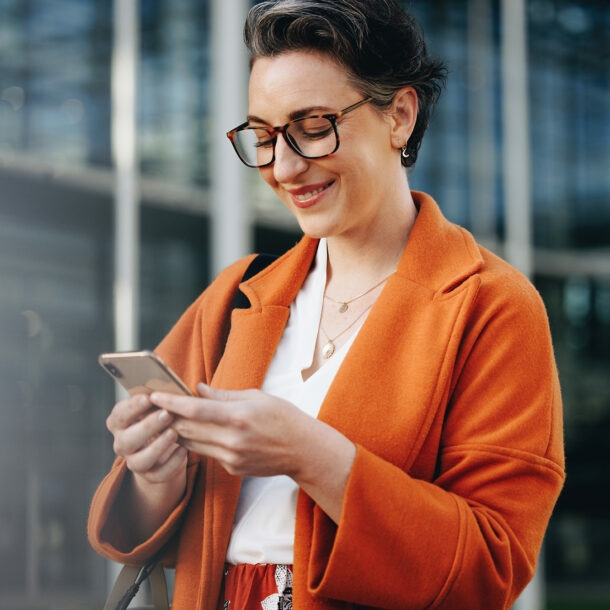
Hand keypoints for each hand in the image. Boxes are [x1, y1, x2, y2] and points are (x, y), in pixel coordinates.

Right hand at [106, 393, 187, 483]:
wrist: (164, 444)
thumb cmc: (160, 415)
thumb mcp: (158, 405)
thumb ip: (160, 397)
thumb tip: (172, 388)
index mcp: (119, 423)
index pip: (119, 415)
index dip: (132, 407)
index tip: (149, 397)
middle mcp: (122, 444)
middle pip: (127, 440)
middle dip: (147, 427)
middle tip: (166, 414)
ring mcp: (135, 462)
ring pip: (140, 461)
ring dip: (158, 447)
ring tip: (174, 433)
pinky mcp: (151, 476)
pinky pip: (159, 475)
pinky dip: (172, 463)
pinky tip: (183, 451)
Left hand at [150, 383, 307, 477]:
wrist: (302, 450)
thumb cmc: (283, 417)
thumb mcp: (256, 397)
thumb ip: (223, 395)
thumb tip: (198, 389)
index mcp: (238, 417)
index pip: (195, 409)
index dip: (171, 402)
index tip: (155, 395)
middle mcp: (231, 440)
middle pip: (188, 428)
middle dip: (168, 416)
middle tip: (153, 405)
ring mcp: (231, 458)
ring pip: (193, 443)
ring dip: (178, 430)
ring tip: (166, 418)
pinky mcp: (231, 469)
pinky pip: (207, 453)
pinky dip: (198, 441)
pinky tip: (194, 432)